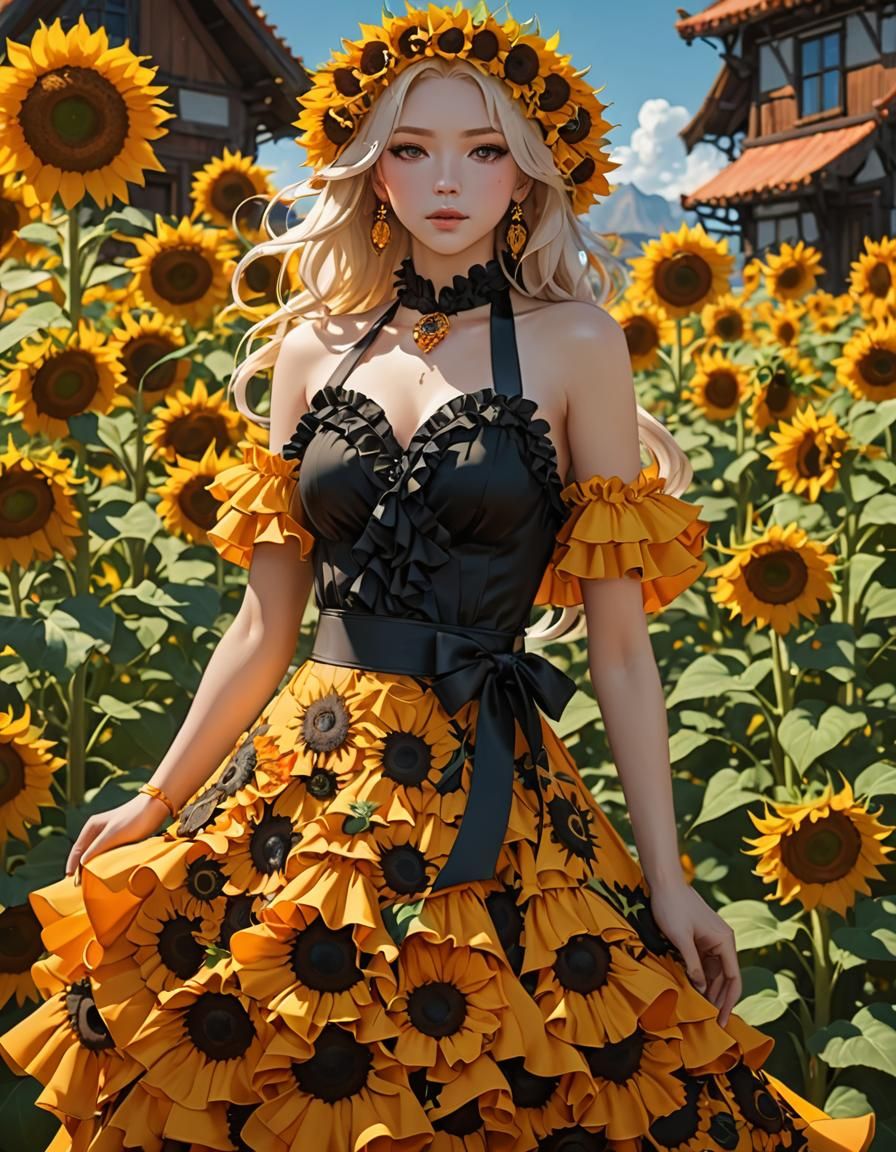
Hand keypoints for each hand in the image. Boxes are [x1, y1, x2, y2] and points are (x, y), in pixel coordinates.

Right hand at [65, 793, 171, 882]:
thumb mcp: (112, 835)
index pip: (77, 849)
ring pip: (96, 854)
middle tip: (78, 885)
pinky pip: (107, 854)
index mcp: (92, 827)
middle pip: (84, 853)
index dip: (72, 865)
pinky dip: (103, 863)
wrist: (155, 807)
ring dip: (92, 866)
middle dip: (80, 868)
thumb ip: (96, 849)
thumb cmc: (133, 819)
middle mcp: (97, 830)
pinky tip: (106, 872)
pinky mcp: (120, 839)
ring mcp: (108, 834)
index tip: (69, 879)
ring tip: (90, 882)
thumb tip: (81, 864)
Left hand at [647, 879, 741, 1027]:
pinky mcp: (700, 937)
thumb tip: (700, 989)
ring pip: (715, 971)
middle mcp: (723, 941)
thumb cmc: (672, 906)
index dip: (728, 1001)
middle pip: (726, 977)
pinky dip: (701, 977)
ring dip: (710, 990)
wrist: (664, 881)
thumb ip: (692, 964)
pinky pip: (705, 962)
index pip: (733, 978)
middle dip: (719, 999)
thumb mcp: (680, 938)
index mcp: (724, 941)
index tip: (721, 1020)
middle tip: (711, 1022)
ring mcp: (712, 939)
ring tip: (702, 1010)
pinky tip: (694, 990)